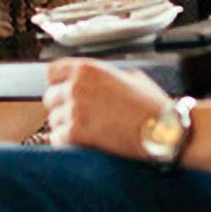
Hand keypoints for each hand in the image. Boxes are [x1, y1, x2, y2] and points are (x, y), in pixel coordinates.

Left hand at [43, 59, 168, 155]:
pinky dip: (68, 142)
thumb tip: (96, 81)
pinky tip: (86, 140)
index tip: (63, 90)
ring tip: (88, 129)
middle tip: (80, 114)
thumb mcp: (130, 76)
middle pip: (49, 97)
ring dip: (66, 126)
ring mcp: (74, 110)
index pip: (52, 71)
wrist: (161, 129)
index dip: (58, 82)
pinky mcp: (75, 133)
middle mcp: (77, 87)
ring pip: (53, 120)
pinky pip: (57, 138)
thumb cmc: (150, 105)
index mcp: (89, 69)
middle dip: (62, 106)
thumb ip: (105, 76)